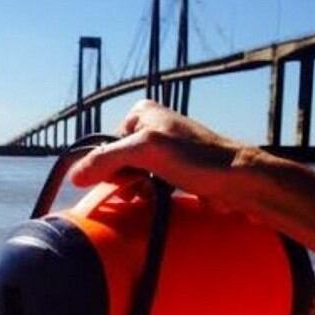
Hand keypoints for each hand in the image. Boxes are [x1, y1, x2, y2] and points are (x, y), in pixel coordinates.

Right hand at [69, 99, 260, 211]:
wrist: (240, 180)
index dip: (110, 166)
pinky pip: (150, 185)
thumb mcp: (145, 150)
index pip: (107, 145)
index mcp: (143, 112)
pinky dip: (149, 196)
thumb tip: (74, 176)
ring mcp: (166, 150)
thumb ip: (106, 159)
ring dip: (137, 191)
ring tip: (151, 197)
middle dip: (125, 180)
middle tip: (138, 191)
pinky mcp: (177, 171)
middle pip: (119, 161)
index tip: (124, 180)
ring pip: (134, 175)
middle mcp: (154, 127)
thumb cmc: (197, 158)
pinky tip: (158, 202)